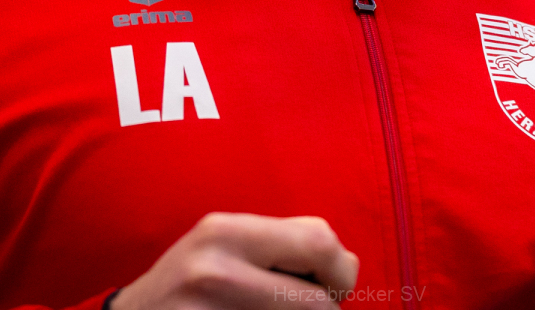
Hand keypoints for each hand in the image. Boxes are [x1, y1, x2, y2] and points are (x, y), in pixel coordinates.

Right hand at [109, 212, 357, 308]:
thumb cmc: (189, 280)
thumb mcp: (224, 242)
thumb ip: (281, 241)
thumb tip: (344, 264)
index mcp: (226, 232)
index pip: (320, 243)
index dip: (339, 269)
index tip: (329, 283)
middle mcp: (216, 272)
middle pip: (318, 305)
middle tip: (302, 308)